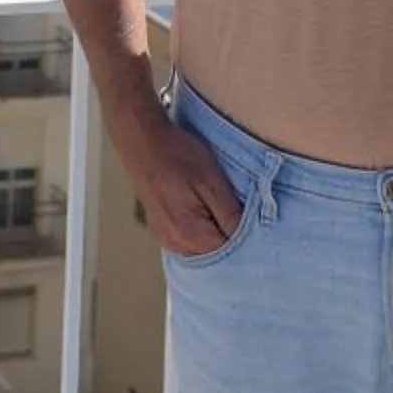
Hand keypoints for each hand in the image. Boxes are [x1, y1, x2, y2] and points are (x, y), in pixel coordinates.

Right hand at [124, 112, 245, 256]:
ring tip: (213, 202)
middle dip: (228, 234)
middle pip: (215, 253)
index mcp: (190, 236)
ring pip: (202, 247)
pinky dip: (200, 228)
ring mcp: (165, 238)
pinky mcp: (160, 229)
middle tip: (231, 204)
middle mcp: (175, 244)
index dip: (245, 235)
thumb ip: (231, 215)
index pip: (231, 253)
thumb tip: (251, 240)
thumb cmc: (177, 155)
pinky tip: (200, 206)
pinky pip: (189, 240)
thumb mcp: (212, 181)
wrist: (141, 139)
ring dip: (213, 231)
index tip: (246, 215)